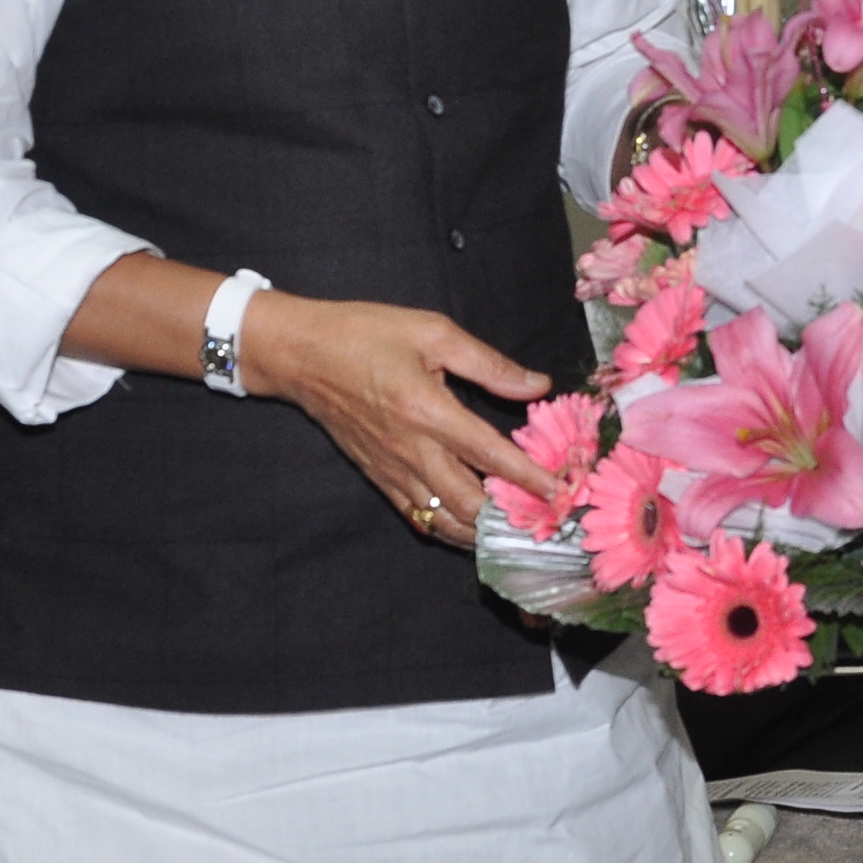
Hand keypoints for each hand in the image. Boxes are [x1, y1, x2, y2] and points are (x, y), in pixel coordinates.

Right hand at [239, 292, 553, 543]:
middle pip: (470, 503)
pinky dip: (449, 528)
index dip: (529, 477)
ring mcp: (393, 470)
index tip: (561, 491)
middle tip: (546, 515)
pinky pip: (419, 516)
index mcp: (428, 410)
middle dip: (511, 516)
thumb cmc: (366, 335)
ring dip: (483, 530)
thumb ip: (489, 364)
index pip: (489, 454)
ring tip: (517, 528)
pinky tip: (473, 526)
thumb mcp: (433, 332)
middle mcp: (411, 449)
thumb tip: (537, 384)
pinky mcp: (380, 478)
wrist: (301, 355)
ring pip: (445, 520)